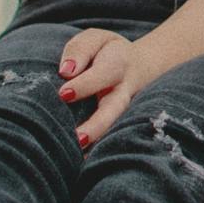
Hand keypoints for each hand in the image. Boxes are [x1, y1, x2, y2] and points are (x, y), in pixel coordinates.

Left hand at [57, 28, 169, 148]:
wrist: (139, 66)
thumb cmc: (107, 52)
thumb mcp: (96, 39)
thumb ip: (80, 49)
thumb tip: (66, 71)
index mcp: (118, 65)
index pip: (103, 75)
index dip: (85, 85)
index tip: (64, 93)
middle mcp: (123, 91)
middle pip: (114, 110)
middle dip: (97, 125)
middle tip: (78, 138)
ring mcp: (123, 110)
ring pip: (114, 128)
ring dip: (97, 142)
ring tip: (77, 155)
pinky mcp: (118, 123)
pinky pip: (110, 138)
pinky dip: (96, 152)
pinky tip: (78, 163)